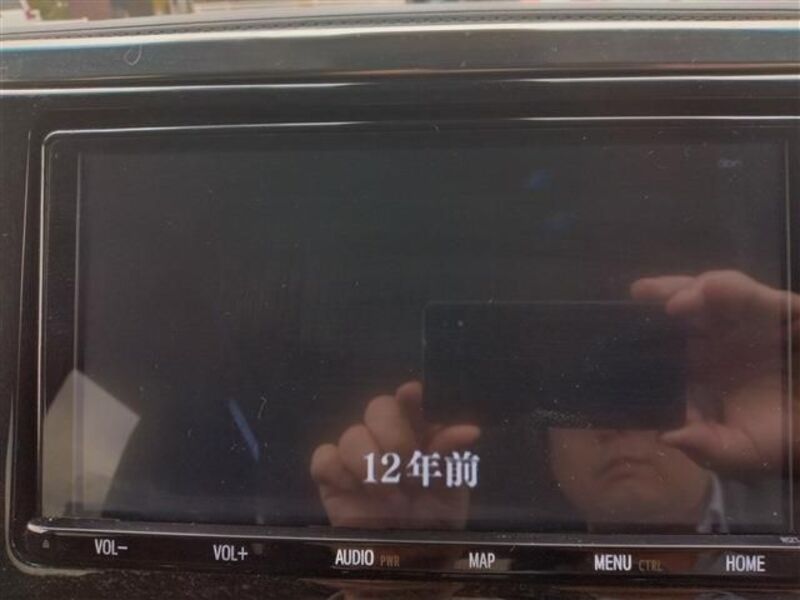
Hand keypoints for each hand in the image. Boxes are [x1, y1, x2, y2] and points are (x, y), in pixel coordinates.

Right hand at [310, 381, 480, 529]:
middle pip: (378, 408)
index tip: (413, 393)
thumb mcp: (451, 492)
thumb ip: (453, 459)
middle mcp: (385, 438)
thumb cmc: (433, 522)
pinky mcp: (330, 477)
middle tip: (408, 472)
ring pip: (351, 434)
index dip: (409, 396)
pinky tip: (356, 490)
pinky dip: (340, 471)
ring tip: (390, 495)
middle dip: (394, 437)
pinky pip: (324, 457)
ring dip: (372, 464)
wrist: (405, 564)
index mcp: (418, 434)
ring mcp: (355, 455)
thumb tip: (470, 431)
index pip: (410, 402)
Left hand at [631, 270, 798, 475]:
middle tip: (638, 295)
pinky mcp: (779, 311)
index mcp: (696, 367)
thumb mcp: (738, 452)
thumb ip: (705, 447)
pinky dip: (732, 288)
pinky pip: (753, 295)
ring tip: (675, 304)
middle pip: (678, 308)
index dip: (637, 330)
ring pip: (710, 294)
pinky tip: (711, 289)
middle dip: (656, 297)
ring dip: (689, 290)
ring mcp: (744, 322)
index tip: (614, 327)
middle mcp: (715, 339)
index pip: (659, 340)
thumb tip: (667, 437)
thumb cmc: (776, 438)